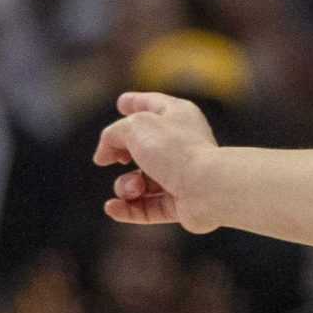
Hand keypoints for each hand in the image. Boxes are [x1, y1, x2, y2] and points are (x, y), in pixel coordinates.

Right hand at [94, 91, 221, 230]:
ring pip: (142, 181)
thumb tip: (104, 155)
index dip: (136, 103)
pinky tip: (112, 208)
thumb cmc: (175, 150)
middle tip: (107, 158)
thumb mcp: (134, 127)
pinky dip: (128, 209)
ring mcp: (182, 176)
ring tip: (135, 187)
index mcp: (178, 115)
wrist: (208, 188)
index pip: (154, 105)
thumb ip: (112, 135)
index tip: (122, 102)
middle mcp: (182, 144)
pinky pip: (148, 208)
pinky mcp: (181, 204)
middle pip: (143, 146)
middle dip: (120, 153)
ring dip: (126, 186)